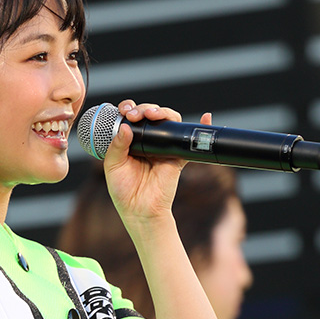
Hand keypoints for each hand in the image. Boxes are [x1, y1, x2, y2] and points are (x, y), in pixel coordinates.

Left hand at [102, 100, 211, 230]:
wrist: (139, 210)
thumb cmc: (124, 190)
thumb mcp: (113, 165)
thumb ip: (116, 146)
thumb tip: (124, 126)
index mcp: (131, 141)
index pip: (132, 117)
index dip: (129, 108)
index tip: (124, 110)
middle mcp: (148, 140)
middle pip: (151, 114)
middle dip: (144, 108)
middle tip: (134, 115)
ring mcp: (163, 147)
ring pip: (168, 120)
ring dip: (161, 112)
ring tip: (151, 114)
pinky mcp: (177, 156)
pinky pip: (189, 140)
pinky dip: (201, 127)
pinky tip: (206, 117)